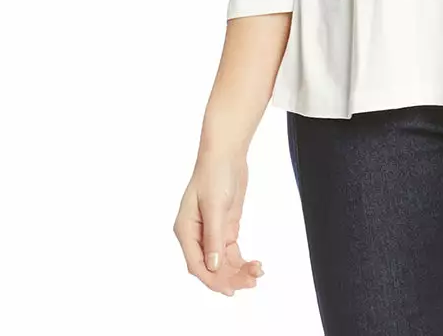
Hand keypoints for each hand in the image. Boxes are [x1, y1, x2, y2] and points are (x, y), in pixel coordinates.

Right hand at [173, 150, 264, 295]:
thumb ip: (214, 236)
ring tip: (257, 274)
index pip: (197, 264)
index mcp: (185, 230)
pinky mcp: (224, 227)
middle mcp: (196, 235)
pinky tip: (253, 264)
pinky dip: (241, 260)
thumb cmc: (214, 173)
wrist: (227, 154)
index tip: (229, 289)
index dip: (212, 279)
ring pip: (222, 261)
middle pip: (211, 265)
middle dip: (229, 276)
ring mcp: (211, 232)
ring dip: (237, 270)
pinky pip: (230, 251)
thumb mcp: (214, 206)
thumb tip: (213, 265)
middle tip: (250, 282)